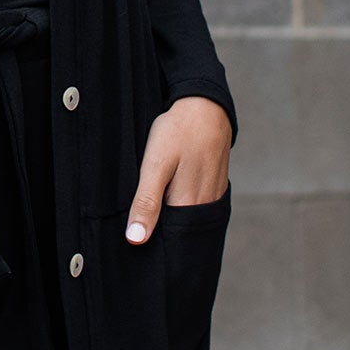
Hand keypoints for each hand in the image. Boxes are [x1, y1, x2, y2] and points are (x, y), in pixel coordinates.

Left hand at [124, 97, 231, 244]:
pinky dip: (182, 205)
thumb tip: (136, 239)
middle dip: (162, 234)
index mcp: (188, 204)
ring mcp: (212, 194)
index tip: (135, 242)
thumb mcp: (156, 164)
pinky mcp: (214, 184)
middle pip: (180, 231)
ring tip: (151, 211)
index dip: (153, 244)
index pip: (170, 240)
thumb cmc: (179, 132)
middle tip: (139, 227)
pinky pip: (197, 204)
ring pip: (188, 218)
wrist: (205, 105)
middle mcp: (204, 205)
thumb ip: (147, 202)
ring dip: (171, 219)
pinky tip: (169, 196)